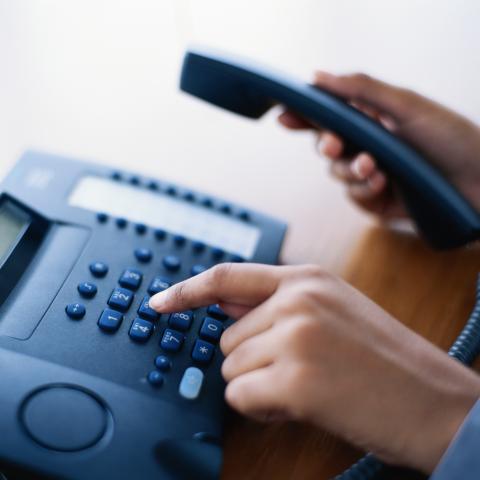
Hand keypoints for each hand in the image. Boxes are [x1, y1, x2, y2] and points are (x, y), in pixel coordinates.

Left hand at [150, 263, 479, 473]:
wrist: (432, 398)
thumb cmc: (383, 358)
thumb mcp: (331, 310)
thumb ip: (274, 303)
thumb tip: (222, 304)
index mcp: (306, 279)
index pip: (228, 276)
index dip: (188, 290)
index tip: (159, 303)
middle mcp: (297, 301)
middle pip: (228, 338)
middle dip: (253, 361)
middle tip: (301, 370)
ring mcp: (294, 337)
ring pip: (232, 370)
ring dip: (260, 385)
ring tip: (309, 385)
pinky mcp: (295, 380)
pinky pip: (241, 398)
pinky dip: (264, 409)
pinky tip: (304, 405)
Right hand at [279, 72, 479, 218]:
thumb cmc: (452, 139)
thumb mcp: (407, 107)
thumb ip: (361, 90)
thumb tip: (318, 76)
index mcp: (374, 118)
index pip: (331, 115)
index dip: (305, 115)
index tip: (284, 114)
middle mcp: (369, 145)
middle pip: (327, 146)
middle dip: (329, 147)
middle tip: (337, 147)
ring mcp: (372, 175)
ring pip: (337, 174)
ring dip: (352, 171)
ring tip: (376, 170)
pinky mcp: (376, 201)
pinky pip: (353, 196)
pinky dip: (364, 190)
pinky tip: (383, 186)